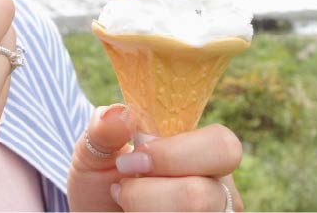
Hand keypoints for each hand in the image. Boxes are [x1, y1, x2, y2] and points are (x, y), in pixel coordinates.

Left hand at [68, 106, 244, 211]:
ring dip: (144, 209)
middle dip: (152, 193)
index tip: (133, 161)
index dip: (176, 154)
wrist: (94, 211)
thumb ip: (103, 130)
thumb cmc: (100, 178)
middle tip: (121, 187)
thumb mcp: (94, 151)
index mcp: (199, 149)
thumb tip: (119, 113)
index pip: (222, 144)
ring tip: (123, 203)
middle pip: (205, 194)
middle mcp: (216, 186)